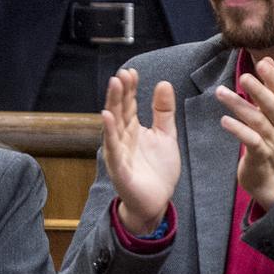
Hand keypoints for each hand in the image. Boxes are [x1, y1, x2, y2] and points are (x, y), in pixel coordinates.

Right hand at [100, 69, 179, 235]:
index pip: (128, 104)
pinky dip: (110, 133)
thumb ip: (163, 112)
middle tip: (121, 74)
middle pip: (119, 111)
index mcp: (132, 130)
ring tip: (114, 85)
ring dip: (113, 104)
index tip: (132, 71)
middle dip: (120, 92)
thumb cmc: (158, 170)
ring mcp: (119, 153)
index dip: (130, 88)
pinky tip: (107, 117)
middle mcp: (122, 138)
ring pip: (114, 125)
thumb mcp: (166, 136)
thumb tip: (163, 83)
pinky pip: (113, 149)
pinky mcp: (119, 169)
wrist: (156, 202)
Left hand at [215, 58, 273, 213]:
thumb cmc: (271, 139)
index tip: (262, 63)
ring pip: (258, 121)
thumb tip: (270, 61)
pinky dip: (238, 130)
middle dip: (259, 90)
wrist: (271, 178)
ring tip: (221, 93)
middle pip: (272, 105)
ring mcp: (272, 141)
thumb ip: (273, 87)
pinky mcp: (260, 156)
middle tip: (243, 76)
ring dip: (240, 106)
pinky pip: (251, 141)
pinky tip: (224, 121)